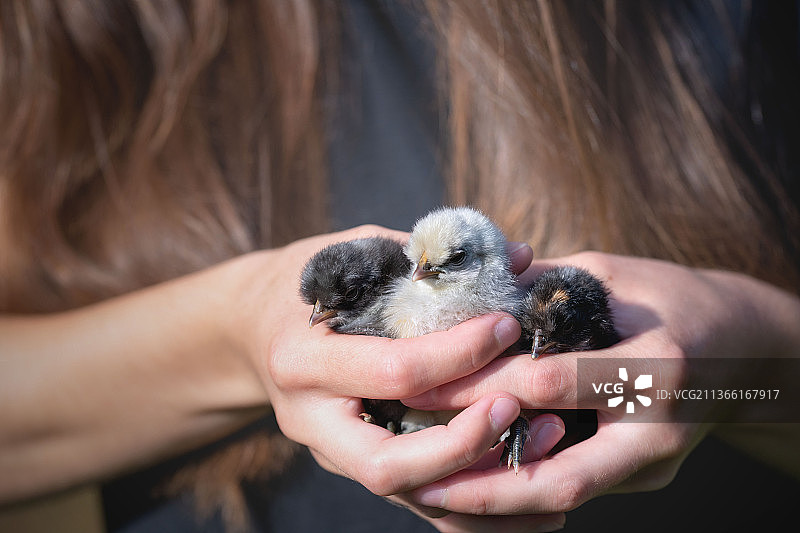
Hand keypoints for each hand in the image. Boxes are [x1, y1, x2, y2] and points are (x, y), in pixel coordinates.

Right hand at [231, 226, 567, 530]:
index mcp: (304, 361)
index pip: (394, 371)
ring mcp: (331, 454)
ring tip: (545, 443)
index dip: (459, 353)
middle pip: (391, 465)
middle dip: (465, 441)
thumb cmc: (303, 284)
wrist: (251, 332)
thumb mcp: (349, 255)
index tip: (508, 327)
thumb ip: (425, 261)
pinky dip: (471, 501)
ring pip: (409, 495)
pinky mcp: (354, 467)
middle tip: (519, 404)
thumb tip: (516, 256)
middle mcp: (312, 422)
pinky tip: (524, 485)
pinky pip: (416, 501)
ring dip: (482, 480)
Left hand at [404, 252, 799, 520]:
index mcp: (656, 362)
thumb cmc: (671, 298)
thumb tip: (469, 295)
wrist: (744, 344)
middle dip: (478, 478)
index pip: (548, 383)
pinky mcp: (649, 476)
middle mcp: (659, 425)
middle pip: (560, 476)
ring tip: (434, 493)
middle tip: (415, 473)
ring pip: (567, 499)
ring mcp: (657, 461)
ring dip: (497, 502)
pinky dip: (525, 492)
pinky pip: (578, 490)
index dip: (476, 387)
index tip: (417, 386)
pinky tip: (478, 482)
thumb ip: (542, 290)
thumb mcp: (610, 276)